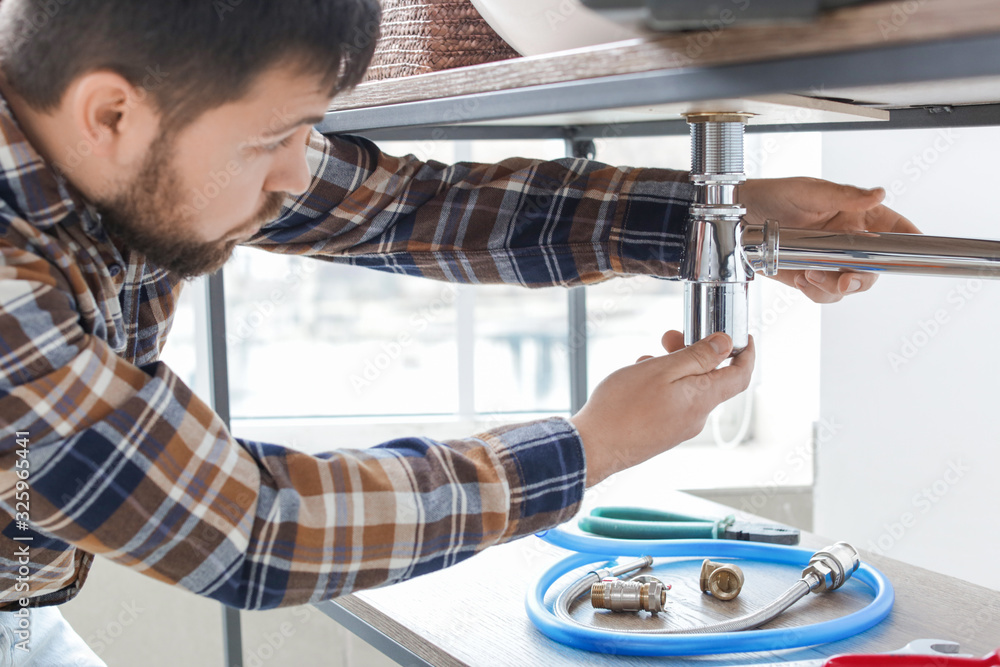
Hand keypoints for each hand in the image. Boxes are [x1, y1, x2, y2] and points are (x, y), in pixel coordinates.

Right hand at [571, 331, 753, 486]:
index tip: (741, 336)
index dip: (746, 353)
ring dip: (672, 367)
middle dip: (694, 352)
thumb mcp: (662, 370)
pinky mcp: (662, 433)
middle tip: (669, 337)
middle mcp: (696, 417)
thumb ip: (697, 357)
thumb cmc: (622, 407)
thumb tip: (725, 345)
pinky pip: (672, 402)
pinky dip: (661, 384)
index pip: (740, 376)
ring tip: (646, 358)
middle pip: (709, 378)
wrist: (593, 447)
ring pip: (687, 388)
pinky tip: (638, 378)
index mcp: (702, 400)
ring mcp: (678, 427)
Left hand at [741, 177, 920, 302]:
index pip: (893, 227)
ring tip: (809, 274)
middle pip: (874, 267)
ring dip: (834, 285)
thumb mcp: (809, 191)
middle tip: (845, 278)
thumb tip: (877, 194)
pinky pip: (825, 292)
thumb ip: (844, 196)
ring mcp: (828, 259)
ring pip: (849, 284)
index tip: (917, 250)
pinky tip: (802, 278)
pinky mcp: (808, 274)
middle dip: (863, 276)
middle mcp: (847, 239)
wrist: (740, 215)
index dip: (909, 240)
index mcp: (856, 214)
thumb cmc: (774, 194)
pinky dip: (817, 291)